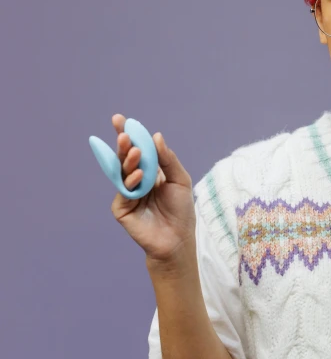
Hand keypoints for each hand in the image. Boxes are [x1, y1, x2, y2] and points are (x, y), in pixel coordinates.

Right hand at [108, 114, 196, 264]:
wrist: (178, 238)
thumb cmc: (181, 210)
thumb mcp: (180, 180)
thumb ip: (168, 159)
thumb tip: (156, 136)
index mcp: (149, 171)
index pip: (136, 149)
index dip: (129, 135)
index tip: (121, 119)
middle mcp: (136, 180)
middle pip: (125, 158)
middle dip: (122, 143)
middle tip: (122, 131)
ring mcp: (127, 193)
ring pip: (122, 172)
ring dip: (127, 160)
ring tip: (133, 150)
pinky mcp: (122, 207)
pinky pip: (124, 190)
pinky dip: (132, 181)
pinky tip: (141, 176)